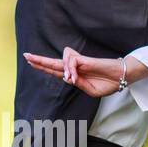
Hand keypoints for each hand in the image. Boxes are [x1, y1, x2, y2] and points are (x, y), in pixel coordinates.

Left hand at [22, 46, 141, 97]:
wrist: (121, 78)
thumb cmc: (108, 83)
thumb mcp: (91, 91)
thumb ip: (78, 85)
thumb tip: (68, 78)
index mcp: (75, 76)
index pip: (54, 70)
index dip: (43, 66)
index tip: (30, 62)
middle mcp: (74, 68)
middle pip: (52, 63)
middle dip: (39, 60)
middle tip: (26, 55)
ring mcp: (79, 63)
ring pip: (61, 60)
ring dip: (61, 69)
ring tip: (71, 78)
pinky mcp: (85, 59)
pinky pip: (71, 62)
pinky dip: (71, 69)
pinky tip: (74, 76)